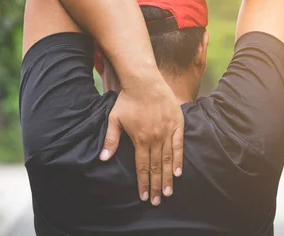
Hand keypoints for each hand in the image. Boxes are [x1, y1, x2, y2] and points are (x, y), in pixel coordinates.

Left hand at [100, 79, 183, 205]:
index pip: (142, 166)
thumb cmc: (128, 100)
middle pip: (156, 167)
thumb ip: (111, 140)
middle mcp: (155, 138)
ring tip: (169, 191)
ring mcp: (168, 131)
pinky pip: (179, 145)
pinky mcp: (177, 124)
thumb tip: (103, 158)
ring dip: (168, 177)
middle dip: (157, 185)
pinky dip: (179, 159)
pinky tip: (179, 172)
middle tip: (158, 201)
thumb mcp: (114, 119)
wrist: (145, 82)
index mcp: (140, 139)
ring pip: (169, 159)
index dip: (143, 182)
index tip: (145, 196)